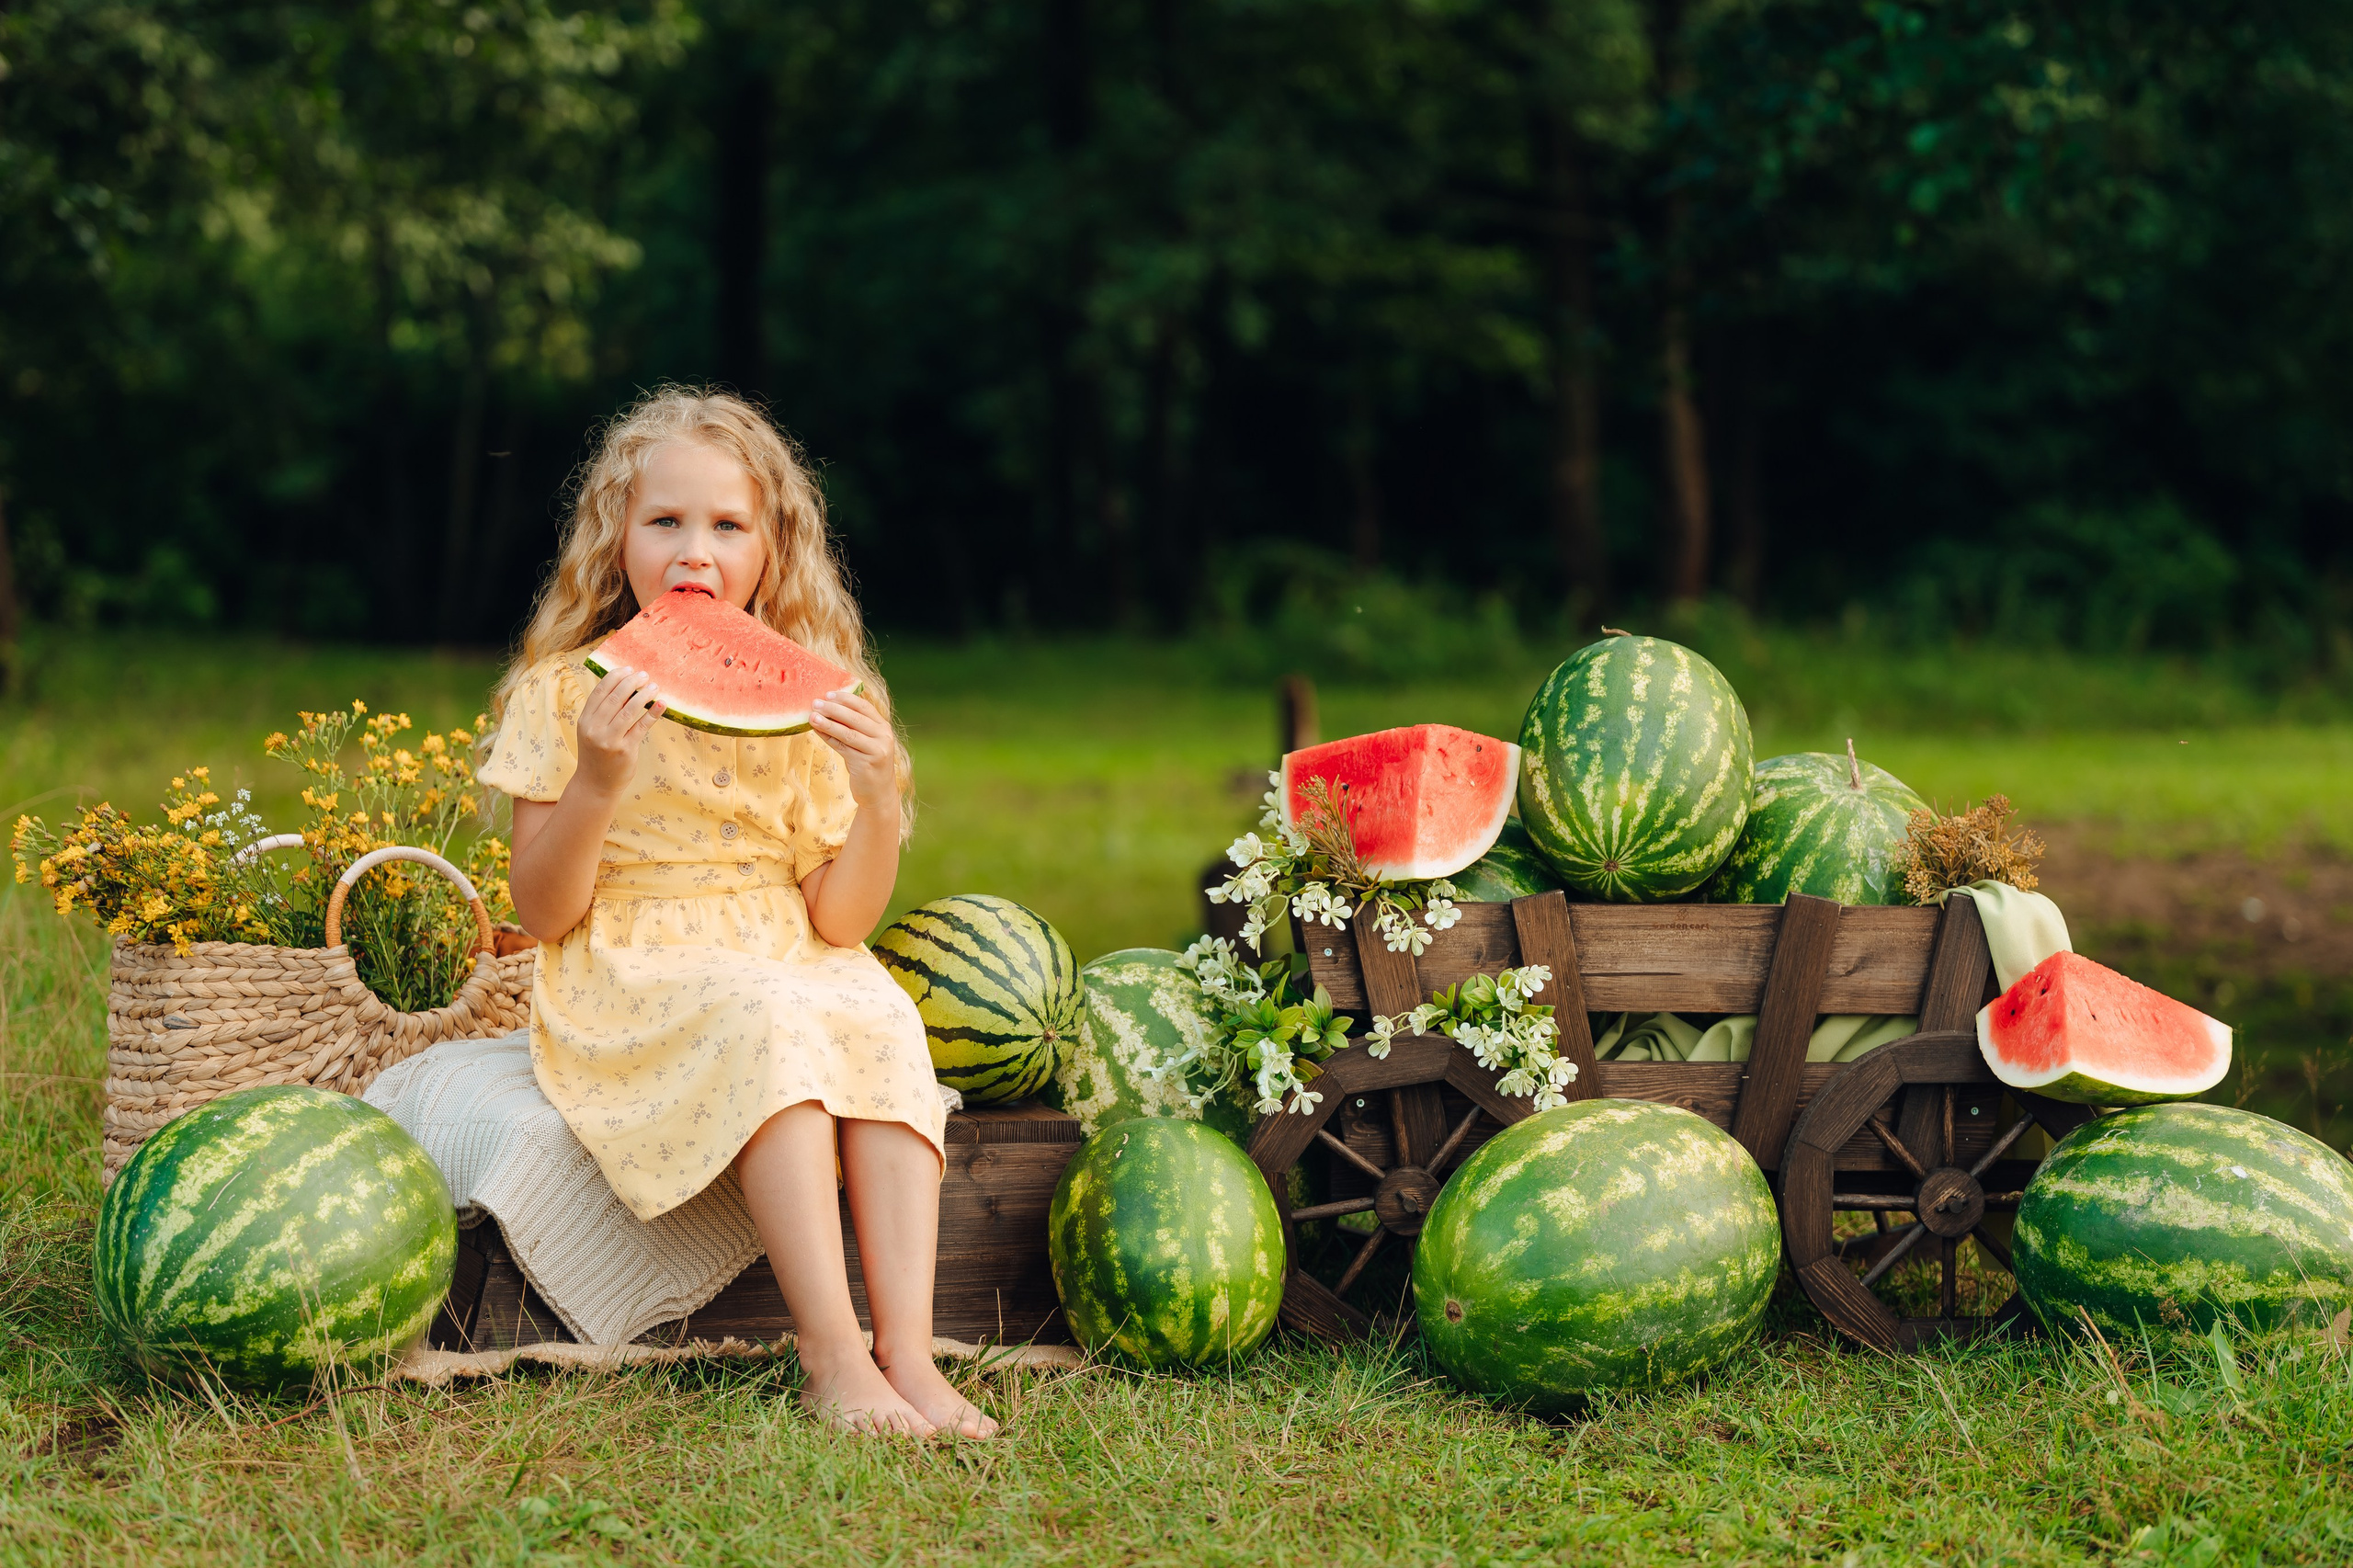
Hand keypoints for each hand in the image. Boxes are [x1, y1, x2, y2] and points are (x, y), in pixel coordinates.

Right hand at [575, 664, 665, 795]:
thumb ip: (603, 712)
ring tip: (655, 686)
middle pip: (615, 698)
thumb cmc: (597, 753)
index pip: (599, 692)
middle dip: (631, 682)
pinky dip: (653, 714)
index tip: (628, 668)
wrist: (595, 783)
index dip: (615, 677)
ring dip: (644, 695)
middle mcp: (595, 729)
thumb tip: (625, 686)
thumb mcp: (592, 731)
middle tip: (644, 675)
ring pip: (629, 710)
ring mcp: (610, 740)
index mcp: (585, 720)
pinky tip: (662, 704)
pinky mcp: (625, 750)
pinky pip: (641, 727)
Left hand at [809, 688, 899, 809]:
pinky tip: (817, 731)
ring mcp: (876, 750)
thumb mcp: (865, 743)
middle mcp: (883, 737)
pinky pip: (843, 747)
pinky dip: (828, 737)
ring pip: (848, 732)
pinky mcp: (866, 763)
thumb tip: (827, 709)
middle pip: (856, 718)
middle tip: (816, 702)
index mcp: (884, 728)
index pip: (865, 707)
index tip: (828, 693)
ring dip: (828, 723)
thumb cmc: (867, 765)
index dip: (846, 699)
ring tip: (812, 716)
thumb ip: (853, 727)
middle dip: (834, 708)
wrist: (879, 794)